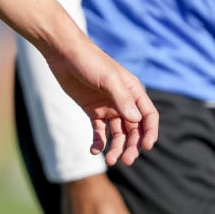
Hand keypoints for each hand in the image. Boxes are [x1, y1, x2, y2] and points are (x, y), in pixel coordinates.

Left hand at [42, 40, 158, 167]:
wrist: (63, 53)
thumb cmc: (89, 61)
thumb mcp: (108, 79)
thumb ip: (122, 99)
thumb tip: (137, 120)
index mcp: (133, 91)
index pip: (148, 116)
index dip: (150, 132)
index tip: (146, 147)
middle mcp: (123, 101)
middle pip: (134, 130)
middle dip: (132, 146)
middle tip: (125, 160)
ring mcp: (108, 107)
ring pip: (117, 134)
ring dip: (116, 147)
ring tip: (110, 160)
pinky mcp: (92, 110)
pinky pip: (99, 131)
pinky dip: (98, 142)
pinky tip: (94, 150)